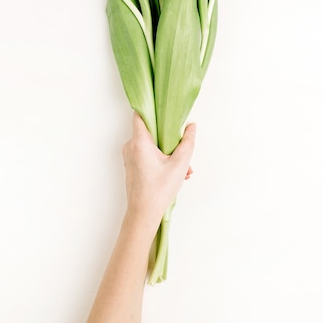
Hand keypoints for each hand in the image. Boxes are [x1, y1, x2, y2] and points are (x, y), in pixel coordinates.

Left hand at [122, 113, 195, 232]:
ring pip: (151, 144)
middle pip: (150, 130)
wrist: (143, 214)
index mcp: (139, 142)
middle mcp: (131, 146)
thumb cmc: (158, 191)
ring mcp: (130, 156)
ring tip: (183, 168)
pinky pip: (147, 154)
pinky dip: (161, 159)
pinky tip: (176, 172)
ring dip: (168, 152)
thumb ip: (188, 142)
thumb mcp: (179, 165)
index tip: (163, 107)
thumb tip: (191, 126)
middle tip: (183, 150)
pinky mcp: (132, 164)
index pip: (140, 114)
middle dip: (169, 139)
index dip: (151, 108)